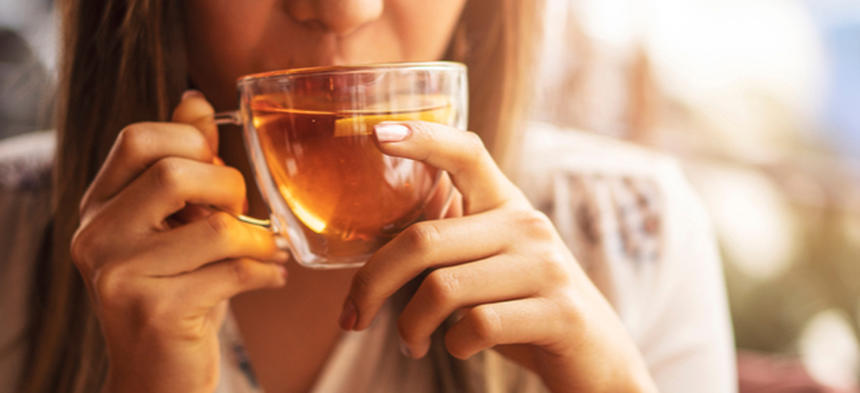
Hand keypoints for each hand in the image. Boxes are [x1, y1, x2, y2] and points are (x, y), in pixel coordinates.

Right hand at [70, 91, 288, 392]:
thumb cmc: (175, 291)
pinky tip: (273, 277)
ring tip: (268, 250)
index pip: (138, 138)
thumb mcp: (173, 227)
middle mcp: (97, 236)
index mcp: (99, 207)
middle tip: (244, 215)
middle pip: (175, 174)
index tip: (216, 170)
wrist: (156, 376)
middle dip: (229, 189)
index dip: (192, 143)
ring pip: (216, 228)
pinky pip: (233, 272)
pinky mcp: (155, 311)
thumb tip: (195, 100)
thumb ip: (183, 165)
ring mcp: (120, 276)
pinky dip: (267, 272)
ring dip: (258, 239)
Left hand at [339, 121, 658, 392]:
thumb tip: (375, 261)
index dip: (422, 137)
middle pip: (423, 240)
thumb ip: (449, 249)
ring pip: (442, 288)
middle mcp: (527, 225)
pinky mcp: (559, 312)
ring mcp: (546, 267)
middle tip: (353, 318)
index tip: (376, 134)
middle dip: (371, 283)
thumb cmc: (523, 309)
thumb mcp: (490, 267)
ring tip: (411, 343)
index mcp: (506, 206)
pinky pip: (476, 326)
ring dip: (410, 325)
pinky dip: (453, 345)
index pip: (466, 153)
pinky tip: (458, 347)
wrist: (597, 359)